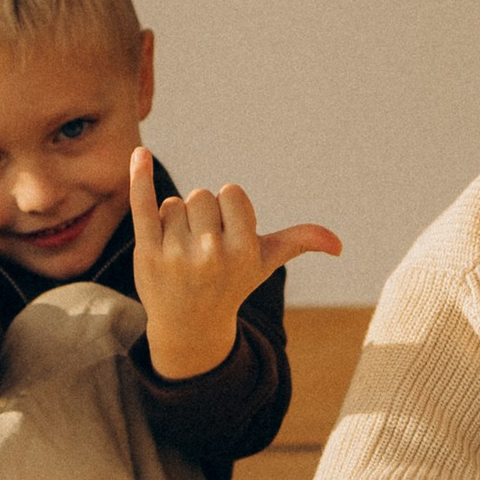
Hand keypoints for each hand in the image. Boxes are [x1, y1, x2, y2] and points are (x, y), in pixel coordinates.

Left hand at [130, 158, 341, 380]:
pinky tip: (140, 154)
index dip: (228, 209)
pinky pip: (143, 205)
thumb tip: (339, 244)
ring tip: (181, 251)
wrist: (188, 324)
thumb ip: (300, 242)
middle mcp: (211, 253)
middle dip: (201, 215)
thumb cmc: (231, 284)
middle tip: (201, 248)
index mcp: (243, 250)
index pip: (231, 193)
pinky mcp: (147, 254)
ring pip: (175, 203)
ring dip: (175, 221)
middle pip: (202, 196)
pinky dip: (140, 177)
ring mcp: (177, 254)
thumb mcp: (266, 263)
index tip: (226, 236)